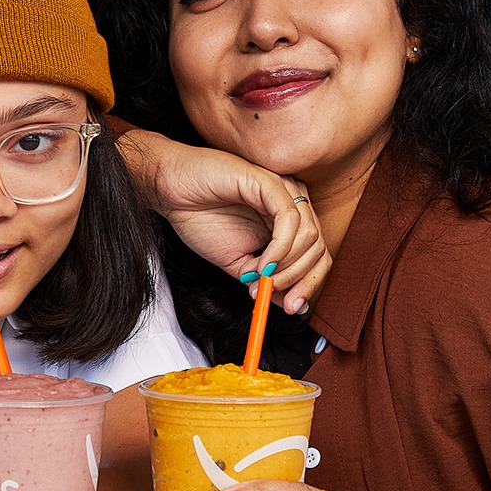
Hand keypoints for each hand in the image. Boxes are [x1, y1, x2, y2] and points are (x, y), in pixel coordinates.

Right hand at [115, 129, 329, 312]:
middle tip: (279, 300)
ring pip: (309, 236)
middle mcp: (291, 204)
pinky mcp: (268, 181)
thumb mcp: (238, 262)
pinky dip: (280, 248)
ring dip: (288, 267)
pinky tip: (263, 262)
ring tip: (263, 279)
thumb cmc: (200, 218)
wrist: (171, 192)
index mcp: (288, 220)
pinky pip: (289, 219)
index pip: (316, 255)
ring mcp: (283, 190)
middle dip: (302, 281)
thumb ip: (263, 279)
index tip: (292, 308)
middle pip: (319, 248)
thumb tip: (287, 302)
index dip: (309, 284)